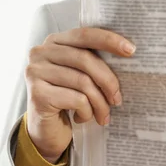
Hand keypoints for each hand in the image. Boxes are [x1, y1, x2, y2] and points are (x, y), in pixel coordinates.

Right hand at [24, 27, 135, 162]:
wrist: (45, 130)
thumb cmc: (66, 100)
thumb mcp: (78, 76)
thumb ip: (92, 63)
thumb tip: (127, 55)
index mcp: (54, 42)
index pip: (84, 34)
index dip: (109, 40)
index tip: (131, 50)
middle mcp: (40, 53)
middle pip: (85, 59)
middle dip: (108, 80)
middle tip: (118, 99)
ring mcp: (35, 72)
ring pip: (82, 82)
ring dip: (99, 102)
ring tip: (103, 115)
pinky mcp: (37, 94)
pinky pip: (75, 99)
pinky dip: (86, 112)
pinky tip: (82, 118)